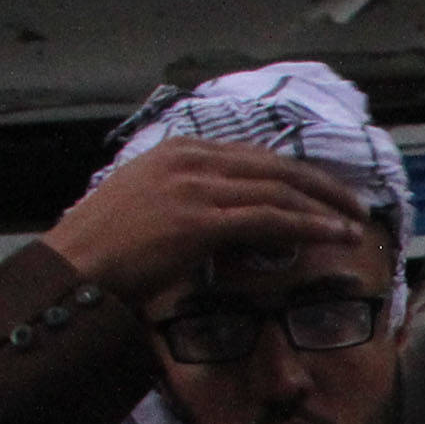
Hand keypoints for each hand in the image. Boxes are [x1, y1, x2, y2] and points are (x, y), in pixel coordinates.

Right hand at [40, 141, 367, 309]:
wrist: (71, 270)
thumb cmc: (101, 252)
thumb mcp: (146, 209)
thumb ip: (185, 203)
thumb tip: (224, 223)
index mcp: (176, 152)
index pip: (252, 157)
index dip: (294, 174)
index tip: (322, 190)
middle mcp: (189, 160)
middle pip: (274, 167)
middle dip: (320, 186)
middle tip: (353, 205)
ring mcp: (194, 187)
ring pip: (278, 192)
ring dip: (323, 209)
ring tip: (353, 226)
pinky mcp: (200, 220)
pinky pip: (269, 220)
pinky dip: (308, 227)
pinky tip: (332, 236)